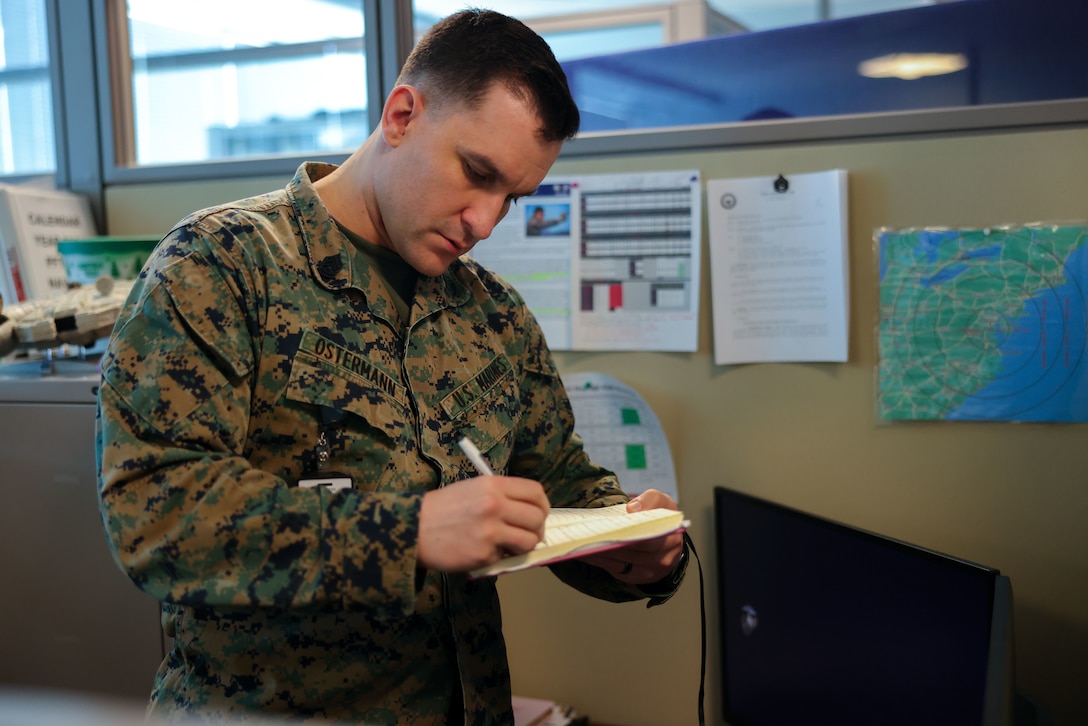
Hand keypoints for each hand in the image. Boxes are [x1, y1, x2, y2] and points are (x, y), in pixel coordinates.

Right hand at [418, 475, 549, 571]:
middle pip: (537, 518)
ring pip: (529, 541)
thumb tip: (529, 513)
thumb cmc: (444, 508)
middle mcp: (495, 505)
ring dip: (524, 546)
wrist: (414, 528)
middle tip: (528, 534)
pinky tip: (485, 551)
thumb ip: (501, 496)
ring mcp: (490, 530)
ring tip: (511, 546)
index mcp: (493, 485)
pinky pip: (507, 557)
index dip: (542, 505)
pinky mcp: (484, 553)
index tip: (539, 514)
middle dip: (538, 529)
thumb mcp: (473, 488)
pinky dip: (501, 557)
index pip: (535, 492)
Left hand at [579, 489, 684, 584]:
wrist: (667, 539)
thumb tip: (633, 509)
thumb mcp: (662, 502)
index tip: (611, 528)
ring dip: (599, 553)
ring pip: (620, 563)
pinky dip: (599, 560)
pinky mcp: (635, 577)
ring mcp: (648, 572)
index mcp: (671, 539)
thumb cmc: (661, 518)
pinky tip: (585, 551)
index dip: (631, 534)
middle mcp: (662, 560)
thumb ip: (651, 500)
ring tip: (581, 543)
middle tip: (589, 536)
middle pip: (631, 553)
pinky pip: (614, 569)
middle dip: (609, 544)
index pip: (650, 540)